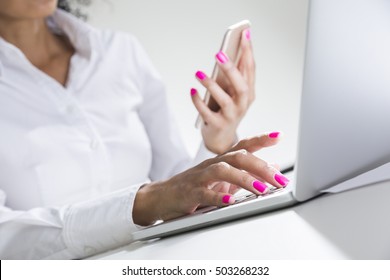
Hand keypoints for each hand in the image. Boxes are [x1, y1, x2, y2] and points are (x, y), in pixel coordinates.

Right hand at [133, 132, 288, 225]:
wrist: (160, 196)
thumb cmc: (193, 187)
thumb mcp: (222, 180)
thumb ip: (246, 174)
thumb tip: (273, 167)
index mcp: (220, 161)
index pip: (242, 146)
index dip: (260, 139)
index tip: (278, 136)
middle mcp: (211, 165)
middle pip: (237, 157)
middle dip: (260, 167)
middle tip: (279, 179)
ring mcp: (199, 177)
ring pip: (222, 171)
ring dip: (243, 179)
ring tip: (261, 189)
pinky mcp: (189, 193)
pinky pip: (204, 193)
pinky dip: (218, 196)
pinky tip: (231, 200)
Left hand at [191, 29, 254, 153]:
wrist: (221, 139)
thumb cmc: (226, 110)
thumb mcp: (232, 93)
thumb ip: (231, 76)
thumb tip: (225, 53)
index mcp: (249, 94)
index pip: (251, 70)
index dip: (248, 52)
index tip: (244, 34)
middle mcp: (242, 105)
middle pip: (241, 86)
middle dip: (231, 69)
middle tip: (219, 54)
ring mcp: (231, 117)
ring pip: (224, 100)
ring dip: (211, 85)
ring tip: (198, 73)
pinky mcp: (217, 125)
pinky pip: (206, 113)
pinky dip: (198, 101)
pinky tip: (192, 90)